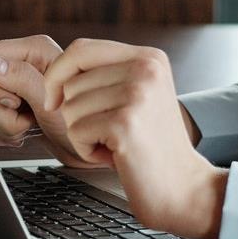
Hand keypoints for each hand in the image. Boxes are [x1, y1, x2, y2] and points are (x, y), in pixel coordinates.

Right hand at [0, 35, 108, 168]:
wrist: (92, 150)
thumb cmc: (84, 123)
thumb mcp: (52, 101)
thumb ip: (22, 78)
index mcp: (32, 49)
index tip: (19, 100)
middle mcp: (20, 63)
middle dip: (0, 110)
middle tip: (28, 118)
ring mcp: (12, 85)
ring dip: (4, 125)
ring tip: (30, 126)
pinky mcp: (7, 106)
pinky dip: (1, 133)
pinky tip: (23, 132)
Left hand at [41, 39, 226, 238]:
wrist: (184, 189)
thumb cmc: (151, 147)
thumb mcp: (136, 96)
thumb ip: (106, 75)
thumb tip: (54, 73)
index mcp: (149, 57)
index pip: (81, 49)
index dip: (57, 74)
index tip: (53, 100)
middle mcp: (145, 68)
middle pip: (71, 82)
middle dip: (77, 114)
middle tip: (110, 133)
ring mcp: (136, 94)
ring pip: (70, 108)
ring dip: (84, 134)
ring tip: (116, 144)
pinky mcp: (124, 123)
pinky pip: (76, 132)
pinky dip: (87, 151)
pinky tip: (116, 156)